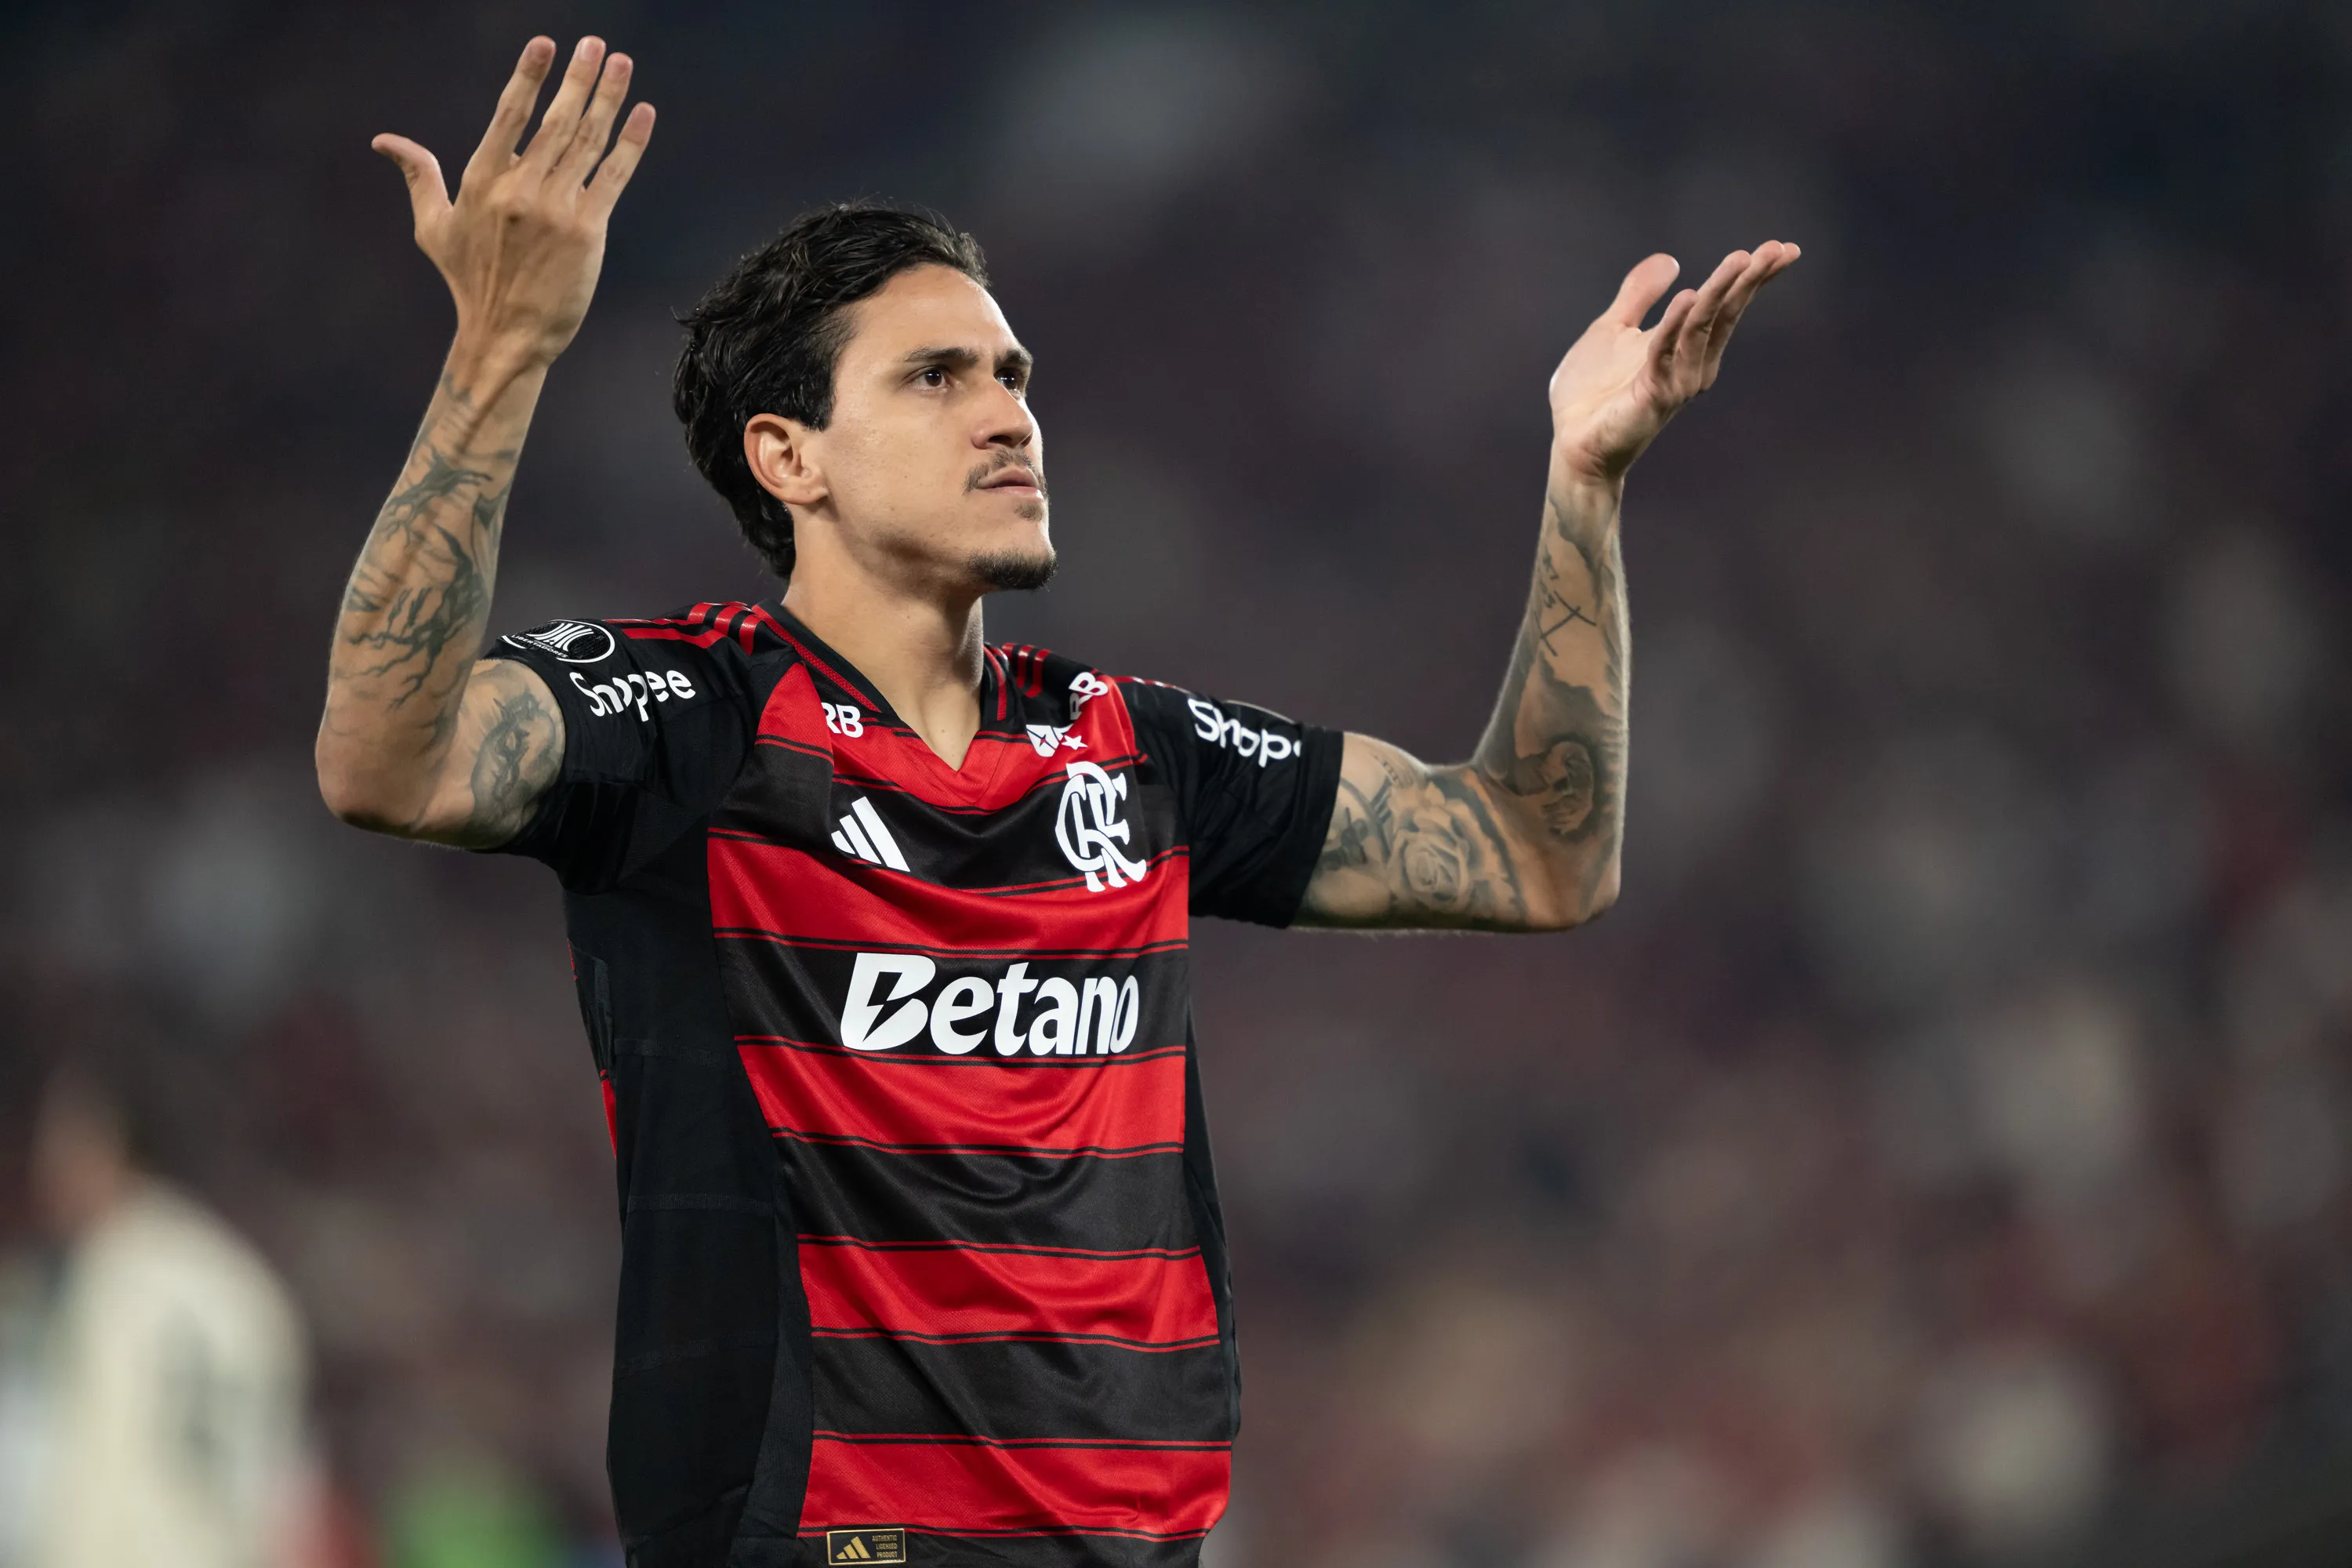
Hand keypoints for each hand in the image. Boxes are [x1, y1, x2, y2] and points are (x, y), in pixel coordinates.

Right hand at [374, 36, 654, 373]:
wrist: (507, 335)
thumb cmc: (469, 281)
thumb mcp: (433, 227)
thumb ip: (419, 176)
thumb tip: (384, 141)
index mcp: (482, 182)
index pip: (509, 116)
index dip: (528, 77)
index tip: (545, 44)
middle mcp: (521, 190)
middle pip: (556, 122)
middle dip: (578, 78)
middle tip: (595, 44)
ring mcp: (557, 210)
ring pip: (587, 143)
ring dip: (607, 99)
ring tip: (620, 63)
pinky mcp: (589, 232)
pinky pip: (613, 178)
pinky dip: (631, 145)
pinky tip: (643, 114)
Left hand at [1548, 241, 1798, 486]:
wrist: (1572, 444)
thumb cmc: (1591, 393)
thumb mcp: (1613, 329)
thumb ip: (1639, 295)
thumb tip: (1671, 259)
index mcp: (1685, 346)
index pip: (1725, 306)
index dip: (1753, 278)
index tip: (1783, 249)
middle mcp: (1691, 364)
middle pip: (1725, 313)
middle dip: (1751, 279)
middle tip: (1779, 249)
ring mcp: (1676, 380)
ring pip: (1702, 326)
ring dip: (1721, 290)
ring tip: (1741, 259)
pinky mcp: (1654, 394)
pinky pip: (1666, 352)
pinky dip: (1675, 323)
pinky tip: (1688, 296)